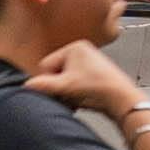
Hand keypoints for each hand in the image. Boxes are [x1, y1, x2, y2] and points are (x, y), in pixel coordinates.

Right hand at [22, 40, 149, 129]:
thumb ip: (43, 85)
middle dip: (59, 88)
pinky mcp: (95, 76)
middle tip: (67, 97)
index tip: (58, 91)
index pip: (47, 64)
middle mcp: (82, 52)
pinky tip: (81, 102)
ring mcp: (90, 64)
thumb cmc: (97, 87)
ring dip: (67, 93)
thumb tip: (27, 85)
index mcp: (74, 47)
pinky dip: (75, 94)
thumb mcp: (65, 86)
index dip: (49, 81)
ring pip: (66, 81)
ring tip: (76, 100)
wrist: (122, 99)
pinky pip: (76, 85)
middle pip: (57, 73)